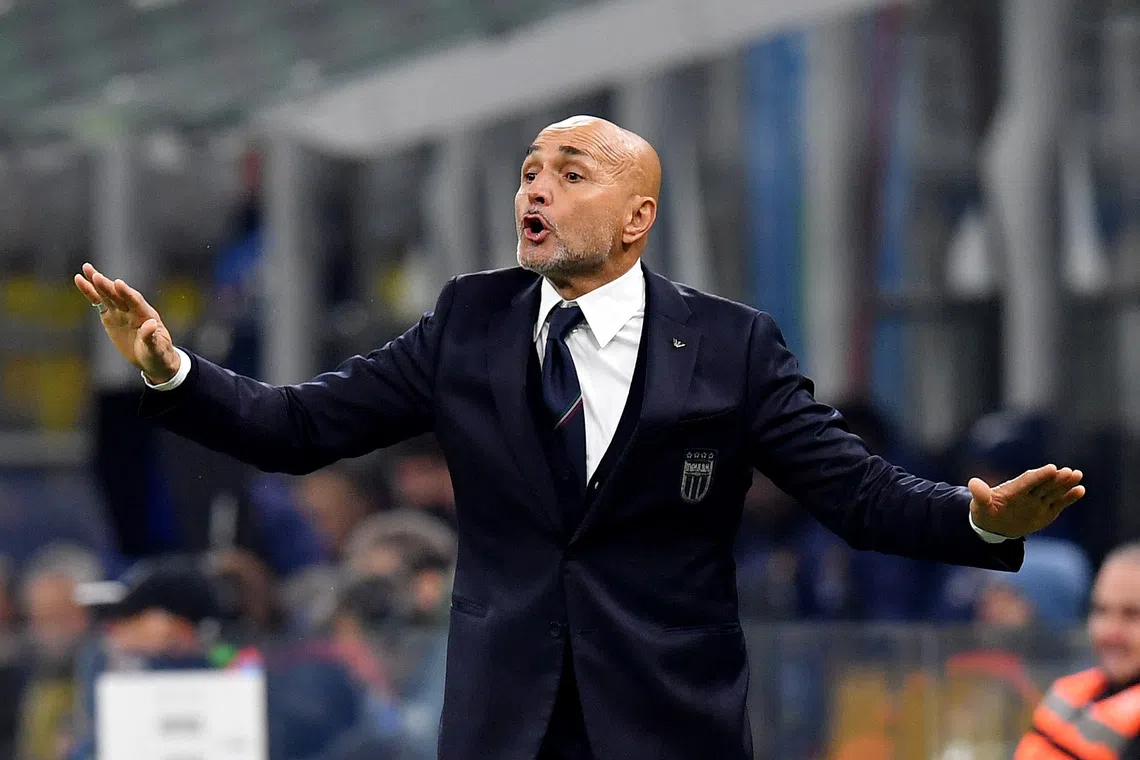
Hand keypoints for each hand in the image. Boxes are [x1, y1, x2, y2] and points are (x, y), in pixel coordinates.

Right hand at [74, 263, 180, 383]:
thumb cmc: (158, 354)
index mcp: (146, 315)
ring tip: (86, 269)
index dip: (127, 293)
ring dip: (97, 283)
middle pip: (119, 295)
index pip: (136, 302)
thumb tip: (150, 324)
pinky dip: (90, 292)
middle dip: (108, 287)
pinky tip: (81, 280)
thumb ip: (151, 337)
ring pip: (108, 295)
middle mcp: (133, 310)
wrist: (152, 358)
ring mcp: (121, 311)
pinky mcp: (110, 316)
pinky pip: (99, 302)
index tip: (118, 283)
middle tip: (96, 276)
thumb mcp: (156, 349)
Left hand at [968, 464, 1084, 538]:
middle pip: (1044, 484)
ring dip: (1066, 484)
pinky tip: (1080, 490)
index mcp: (1013, 490)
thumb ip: (980, 495)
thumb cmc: (985, 512)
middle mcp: (1028, 494)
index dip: (1039, 475)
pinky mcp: (1046, 511)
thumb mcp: (980, 506)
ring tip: (1077, 475)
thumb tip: (972, 483)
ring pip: (1054, 492)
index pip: (1028, 481)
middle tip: (1069, 472)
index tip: (1051, 468)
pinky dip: (1069, 498)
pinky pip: (1059, 504)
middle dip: (1056, 478)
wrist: (994, 526)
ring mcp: (1038, 502)